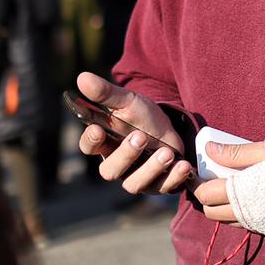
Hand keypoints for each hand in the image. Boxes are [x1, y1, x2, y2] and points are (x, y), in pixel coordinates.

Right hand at [75, 72, 193, 194]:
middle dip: (126, 155)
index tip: (98, 129)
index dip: (91, 140)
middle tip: (140, 137)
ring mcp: (136, 178)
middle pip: (110, 170)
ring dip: (151, 169)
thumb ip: (106, 93)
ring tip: (166, 152)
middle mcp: (117, 165)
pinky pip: (163, 187)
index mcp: (104, 144)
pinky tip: (183, 165)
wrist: (171, 126)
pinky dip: (174, 178)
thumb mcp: (127, 101)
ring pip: (135, 184)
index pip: (89, 146)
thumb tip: (81, 77)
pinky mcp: (158, 185)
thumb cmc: (142, 115)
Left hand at [191, 141, 264, 224]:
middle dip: (204, 195)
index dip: (194, 183)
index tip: (192, 170)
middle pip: (211, 211)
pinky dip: (235, 211)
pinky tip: (243, 195)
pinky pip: (241, 223)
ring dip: (219, 205)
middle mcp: (247, 213)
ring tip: (225, 184)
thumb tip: (209, 149)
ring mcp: (257, 224)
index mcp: (242, 193)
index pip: (205, 194)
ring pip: (225, 219)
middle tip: (207, 177)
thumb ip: (235, 153)